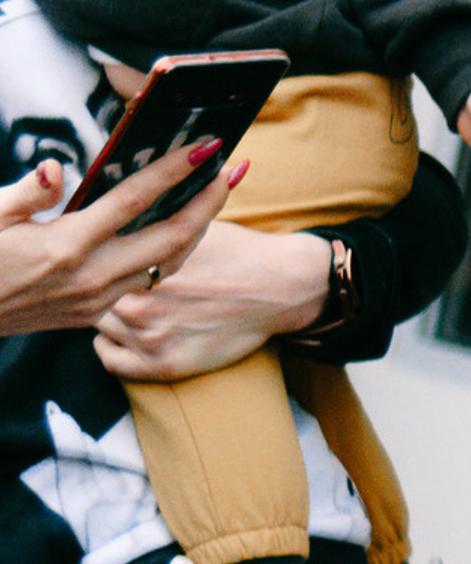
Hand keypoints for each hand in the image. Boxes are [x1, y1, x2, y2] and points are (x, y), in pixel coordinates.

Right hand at [0, 139, 242, 335]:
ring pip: (168, 264)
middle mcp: (91, 276)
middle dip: (209, 204)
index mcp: (67, 245)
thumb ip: (29, 192)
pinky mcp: (91, 315)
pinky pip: (146, 281)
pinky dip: (169, 254)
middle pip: (173, 238)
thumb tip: (59, 170)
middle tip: (231, 173)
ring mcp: (96, 300)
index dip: (176, 170)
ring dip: (197, 230)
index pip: (137, 200)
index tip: (207, 147)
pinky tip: (176, 232)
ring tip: (214, 198)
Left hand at [93, 217, 330, 378]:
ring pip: (99, 325)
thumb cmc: (240, 253)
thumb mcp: (196, 226)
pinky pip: (109, 359)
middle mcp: (139, 303)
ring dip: (111, 316)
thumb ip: (157, 219)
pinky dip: (111, 346)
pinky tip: (125, 335)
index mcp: (142, 264)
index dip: (102, 260)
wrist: (282, 288)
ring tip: (133, 307)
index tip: (109, 260)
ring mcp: (150, 337)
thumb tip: (128, 199)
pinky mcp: (162, 365)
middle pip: (95, 295)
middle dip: (106, 287)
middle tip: (122, 284)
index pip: (97, 262)